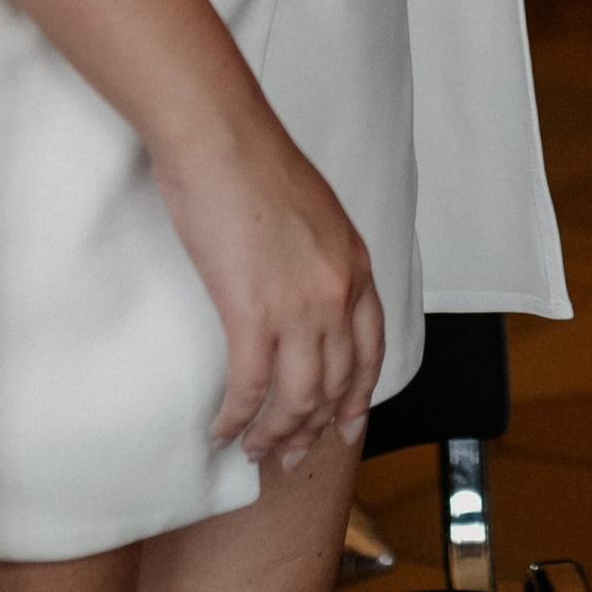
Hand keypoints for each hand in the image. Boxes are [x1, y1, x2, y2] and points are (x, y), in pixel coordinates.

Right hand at [152, 96, 384, 471]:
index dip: (359, 396)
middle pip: (336, 383)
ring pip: (298, 398)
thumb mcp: (314, 212)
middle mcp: (337, 292)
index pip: (370, 349)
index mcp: (356, 264)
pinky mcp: (252, 312)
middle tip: (290, 454)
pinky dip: (238, 419)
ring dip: (275, 434)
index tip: (346, 426)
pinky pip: (251, 388)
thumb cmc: (254, 163)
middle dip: (313, 428)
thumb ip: (320, 255)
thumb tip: (303, 287)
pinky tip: (223, 431)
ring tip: (254, 450)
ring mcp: (298, 305)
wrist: (221, 137)